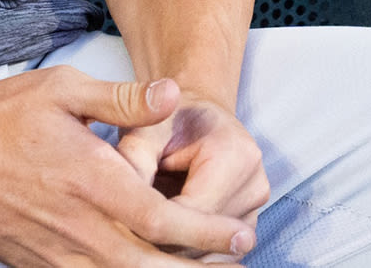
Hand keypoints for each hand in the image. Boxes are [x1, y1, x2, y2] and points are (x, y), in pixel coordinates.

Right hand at [0, 68, 256, 265]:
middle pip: (151, 267)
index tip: (240, 234)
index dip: (208, 232)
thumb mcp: (62, 88)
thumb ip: (122, 97)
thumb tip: (174, 94)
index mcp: (91, 182)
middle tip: (237, 261)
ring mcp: (55, 253)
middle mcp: (77, 227)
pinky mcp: (37, 265)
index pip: (164, 221)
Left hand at [112, 93, 271, 256]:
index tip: (116, 221)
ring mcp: (254, 211)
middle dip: (158, 238)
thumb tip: (116, 205)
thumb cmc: (164, 121)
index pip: (191, 213)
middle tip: (120, 231)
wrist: (193, 117)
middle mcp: (254, 186)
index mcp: (237, 156)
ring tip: (138, 230)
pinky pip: (211, 255)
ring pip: (206, 254)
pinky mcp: (245, 228)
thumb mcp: (143, 131)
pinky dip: (181, 250)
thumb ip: (133, 162)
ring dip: (170, 247)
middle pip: (201, 239)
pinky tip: (156, 235)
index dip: (150, 224)